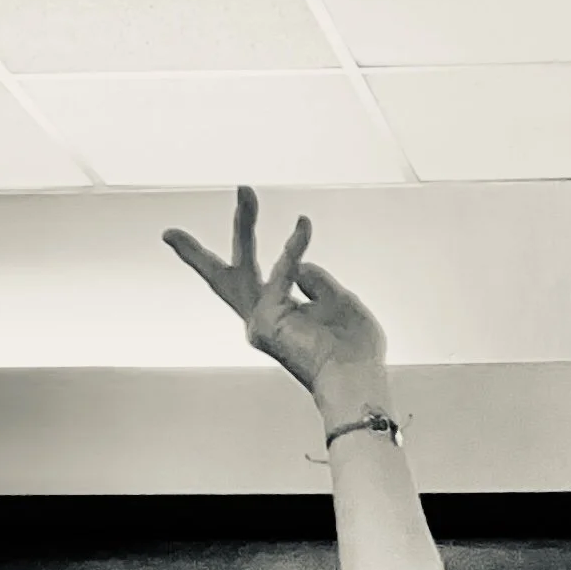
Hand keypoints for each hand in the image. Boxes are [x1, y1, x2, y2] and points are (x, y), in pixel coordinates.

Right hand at [163, 184, 387, 409]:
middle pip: (227, 276)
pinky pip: (283, 270)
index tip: (230, 251)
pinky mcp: (266, 319)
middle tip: (213, 206)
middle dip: (223, 239)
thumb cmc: (354, 350)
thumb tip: (299, 266)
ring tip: (244, 189)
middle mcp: (262, 321)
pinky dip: (294, 248)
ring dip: (244, 224)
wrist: (357, 381)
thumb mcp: (339, 303)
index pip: (251, 284)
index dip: (253, 265)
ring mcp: (260, 322)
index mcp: (278, 318)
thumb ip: (317, 281)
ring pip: (239, 267)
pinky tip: (303, 225)